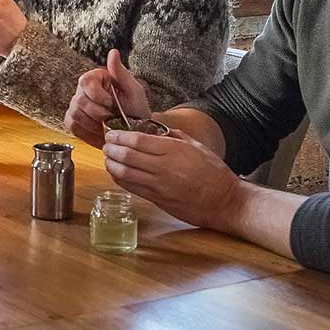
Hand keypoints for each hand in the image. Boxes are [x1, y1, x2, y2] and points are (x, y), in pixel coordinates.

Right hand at [65, 49, 150, 147]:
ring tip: (107, 126)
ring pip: (75, 114)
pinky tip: (98, 132)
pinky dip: (86, 132)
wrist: (135, 130)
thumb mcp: (133, 90)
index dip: (97, 95)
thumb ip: (121, 72)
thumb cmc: (136, 108)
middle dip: (98, 113)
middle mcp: (83, 90)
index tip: (111, 104)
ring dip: (93, 124)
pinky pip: (72, 126)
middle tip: (112, 118)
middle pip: (79, 101)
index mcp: (96, 78)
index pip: (85, 82)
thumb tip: (113, 52)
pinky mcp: (73, 121)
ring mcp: (76, 106)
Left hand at [102, 126, 240, 230]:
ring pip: (125, 174)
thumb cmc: (213, 172)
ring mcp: (159, 186)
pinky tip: (116, 173)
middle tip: (105, 145)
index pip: (137, 140)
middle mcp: (164, 168)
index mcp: (174, 150)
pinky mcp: (157, 200)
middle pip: (127, 156)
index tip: (111, 134)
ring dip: (111, 165)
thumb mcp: (196, 146)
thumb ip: (173, 135)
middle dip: (111, 149)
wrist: (224, 201)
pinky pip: (132, 188)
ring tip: (107, 158)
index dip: (119, 137)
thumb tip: (153, 127)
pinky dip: (120, 179)